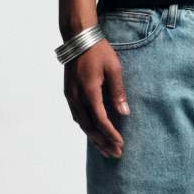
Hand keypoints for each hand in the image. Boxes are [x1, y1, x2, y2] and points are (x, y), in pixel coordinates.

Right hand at [64, 39, 129, 157]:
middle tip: (115, 154)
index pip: (101, 120)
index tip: (120, 144)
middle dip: (103, 142)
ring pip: (81, 124)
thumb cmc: (99, 52)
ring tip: (105, 150)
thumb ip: (118, 92)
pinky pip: (77, 116)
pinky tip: (93, 133)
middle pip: (89, 127)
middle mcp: (77, 97)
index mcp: (89, 91)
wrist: (78, 39)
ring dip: (93, 138)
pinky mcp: (69, 93)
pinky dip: (86, 128)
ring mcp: (71, 96)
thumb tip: (124, 113)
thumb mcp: (114, 69)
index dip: (111, 134)